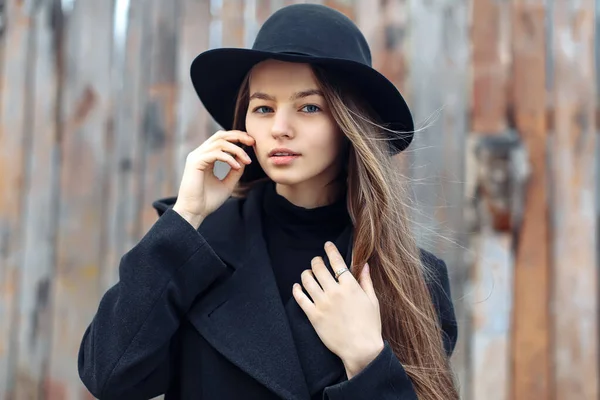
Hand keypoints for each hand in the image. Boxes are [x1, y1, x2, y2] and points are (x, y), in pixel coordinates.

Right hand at [173, 130, 254, 227]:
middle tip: (252, 141)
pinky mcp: (195, 163)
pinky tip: (236, 166)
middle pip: (220, 135)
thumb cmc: (208, 201)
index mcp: (206, 157)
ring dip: (236, 149)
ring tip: (246, 160)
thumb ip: (235, 171)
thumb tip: (244, 159)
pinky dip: (228, 158)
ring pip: (219, 143)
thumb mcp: (227, 184)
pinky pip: (215, 153)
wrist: (194, 213)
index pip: (222, 139)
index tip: (251, 143)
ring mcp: (196, 157)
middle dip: (238, 135)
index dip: (237, 137)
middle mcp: (200, 154)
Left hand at [292, 242, 383, 377]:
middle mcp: (334, 292)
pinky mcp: (314, 316)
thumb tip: (364, 265)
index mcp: (350, 286)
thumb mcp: (373, 301)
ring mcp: (322, 303)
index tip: (327, 245)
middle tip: (316, 261)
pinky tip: (297, 287)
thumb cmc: (370, 326)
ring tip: (307, 274)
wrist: (361, 349)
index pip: (337, 261)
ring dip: (306, 273)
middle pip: (319, 268)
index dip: (330, 250)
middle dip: (316, 261)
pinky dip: (297, 289)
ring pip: (307, 280)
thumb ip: (366, 281)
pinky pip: (300, 298)